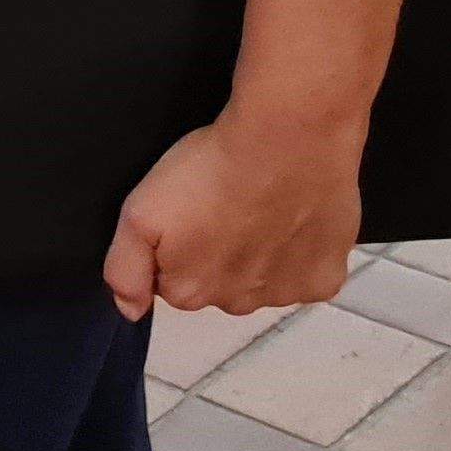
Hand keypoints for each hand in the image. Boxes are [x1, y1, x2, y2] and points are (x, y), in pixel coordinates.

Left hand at [99, 111, 365, 319]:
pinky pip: (307, 275)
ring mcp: (284, 295)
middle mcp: (236, 305)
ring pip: (263, 281)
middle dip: (218, 253)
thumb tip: (130, 310)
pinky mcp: (325, 280)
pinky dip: (302, 253)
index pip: (172, 280)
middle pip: (219, 283)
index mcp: (188, 292)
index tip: (189, 213)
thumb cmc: (209, 169)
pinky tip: (296, 219)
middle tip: (226, 206)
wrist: (285, 141)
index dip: (178, 244)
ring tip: (263, 207)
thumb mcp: (139, 211)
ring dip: (262, 254)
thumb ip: (125, 268)